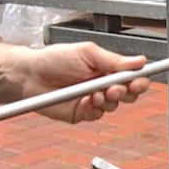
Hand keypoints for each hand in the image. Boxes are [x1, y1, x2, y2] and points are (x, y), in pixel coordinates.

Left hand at [20, 43, 155, 123]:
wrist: (29, 76)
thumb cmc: (53, 60)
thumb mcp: (87, 53)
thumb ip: (113, 60)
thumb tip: (139, 61)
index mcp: (106, 67)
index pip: (132, 76)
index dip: (139, 80)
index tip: (138, 81)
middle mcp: (102, 84)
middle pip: (129, 94)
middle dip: (126, 92)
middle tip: (115, 88)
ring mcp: (93, 100)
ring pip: (114, 106)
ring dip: (107, 100)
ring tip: (95, 93)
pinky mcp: (82, 113)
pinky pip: (96, 115)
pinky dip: (93, 109)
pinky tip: (84, 101)